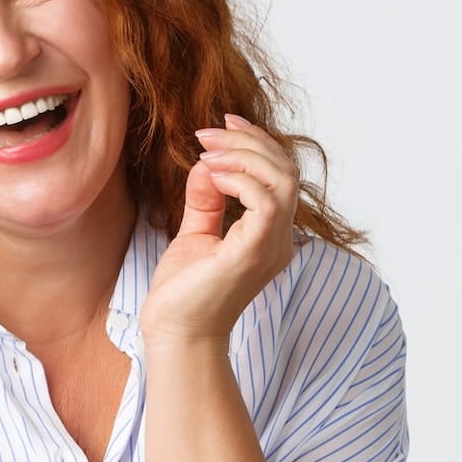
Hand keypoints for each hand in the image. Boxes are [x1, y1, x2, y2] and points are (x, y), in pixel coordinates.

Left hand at [139, 114, 299, 345]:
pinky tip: (212, 177)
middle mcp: (279, 239)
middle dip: (248, 141)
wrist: (175, 333)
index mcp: (269, 235)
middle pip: (286, 170)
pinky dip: (239, 179)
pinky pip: (265, 201)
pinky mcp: (254, 253)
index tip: (222, 128)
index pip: (280, 175)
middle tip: (207, 135)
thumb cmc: (184, 292)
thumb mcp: (196, 232)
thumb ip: (207, 199)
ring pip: (282, 180)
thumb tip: (209, 163)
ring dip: (243, 155)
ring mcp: (270, 247)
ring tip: (208, 154)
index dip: (257, 143)